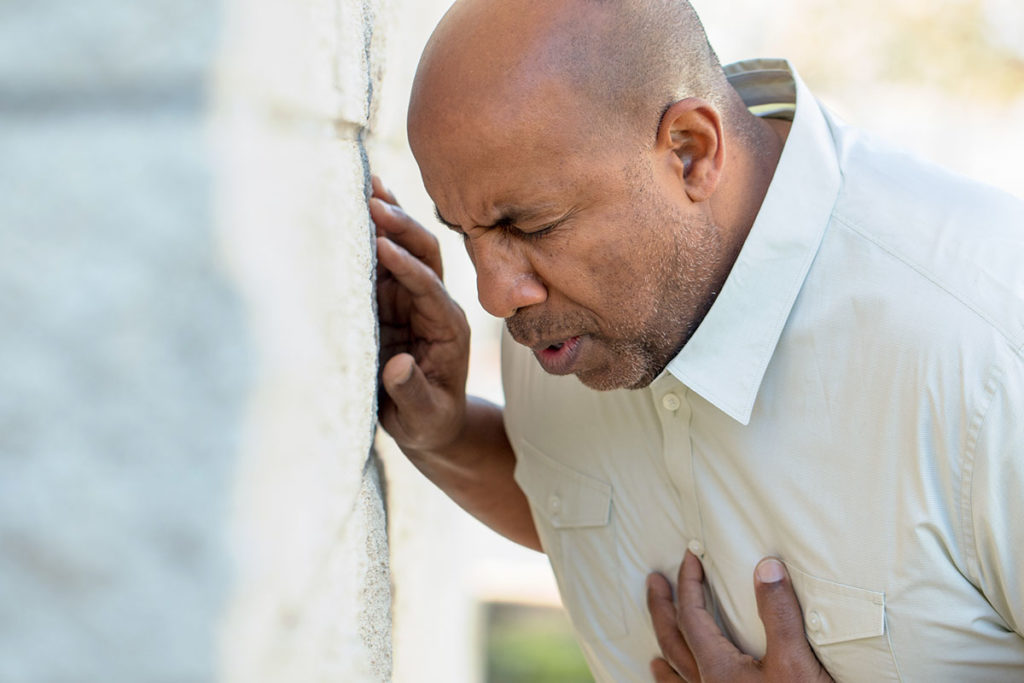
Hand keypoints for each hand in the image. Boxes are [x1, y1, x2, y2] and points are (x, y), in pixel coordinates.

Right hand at [371, 175, 470, 452]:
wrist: (431, 424)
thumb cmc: (429, 423)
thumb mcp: (423, 418)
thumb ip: (412, 394)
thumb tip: (397, 366)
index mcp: (448, 328)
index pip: (430, 289)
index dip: (407, 268)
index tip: (382, 245)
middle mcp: (434, 304)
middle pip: (425, 254)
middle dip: (402, 227)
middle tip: (372, 200)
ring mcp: (412, 298)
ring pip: (405, 248)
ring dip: (388, 217)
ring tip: (364, 184)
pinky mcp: (392, 299)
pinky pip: (384, 259)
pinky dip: (373, 231)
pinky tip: (359, 203)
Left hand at [645, 552, 833, 682]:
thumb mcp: (796, 661)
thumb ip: (778, 615)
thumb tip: (766, 567)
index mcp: (718, 669)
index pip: (692, 616)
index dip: (689, 583)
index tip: (689, 557)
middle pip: (672, 641)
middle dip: (661, 608)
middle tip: (654, 581)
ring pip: (676, 677)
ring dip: (665, 654)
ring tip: (654, 650)